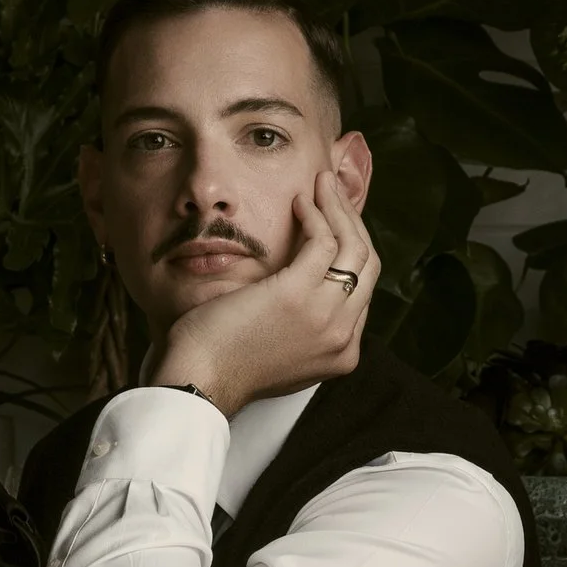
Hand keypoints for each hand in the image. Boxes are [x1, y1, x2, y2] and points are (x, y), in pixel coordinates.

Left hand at [146, 169, 379, 416]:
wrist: (199, 382)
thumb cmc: (223, 362)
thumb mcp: (280, 349)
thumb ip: (303, 326)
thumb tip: (303, 289)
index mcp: (342, 353)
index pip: (362, 291)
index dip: (350, 249)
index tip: (334, 223)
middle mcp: (343, 336)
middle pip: (367, 265)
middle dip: (352, 222)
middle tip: (332, 193)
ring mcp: (326, 316)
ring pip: (354, 247)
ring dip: (338, 208)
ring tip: (320, 184)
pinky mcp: (300, 294)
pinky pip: (324, 241)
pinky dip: (316, 214)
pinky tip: (300, 201)